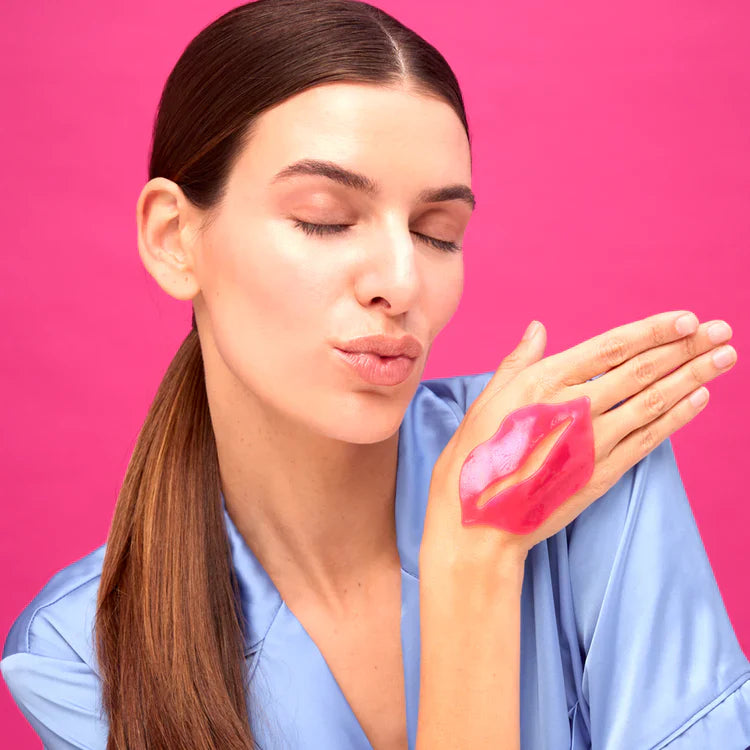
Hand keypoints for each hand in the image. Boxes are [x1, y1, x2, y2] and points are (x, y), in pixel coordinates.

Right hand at [421, 311, 736, 572]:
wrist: (480, 521)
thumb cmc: (476, 457)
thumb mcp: (486, 400)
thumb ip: (518, 362)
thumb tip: (538, 327)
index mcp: (544, 384)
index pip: (611, 349)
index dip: (652, 332)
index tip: (685, 318)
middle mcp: (575, 408)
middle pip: (642, 371)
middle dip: (685, 348)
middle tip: (720, 329)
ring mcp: (593, 443)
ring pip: (653, 402)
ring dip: (693, 376)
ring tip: (724, 357)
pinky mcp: (603, 473)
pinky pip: (649, 439)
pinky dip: (677, 417)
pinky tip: (700, 398)